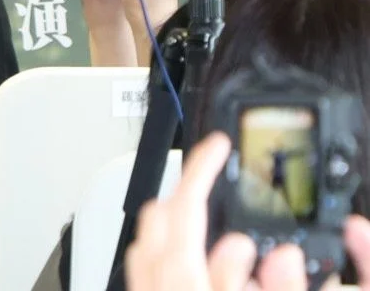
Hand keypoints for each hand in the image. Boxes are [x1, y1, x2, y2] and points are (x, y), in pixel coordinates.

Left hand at [126, 131, 369, 290]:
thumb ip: (272, 286)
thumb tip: (274, 251)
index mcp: (184, 279)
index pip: (186, 204)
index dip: (203, 165)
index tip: (218, 142)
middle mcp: (156, 283)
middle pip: (158, 214)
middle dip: (189, 190)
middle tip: (221, 180)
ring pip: (148, 239)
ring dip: (179, 221)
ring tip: (217, 219)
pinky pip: (146, 268)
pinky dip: (168, 253)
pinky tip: (199, 264)